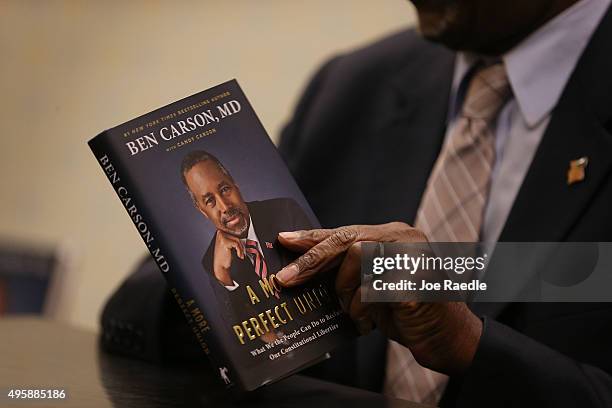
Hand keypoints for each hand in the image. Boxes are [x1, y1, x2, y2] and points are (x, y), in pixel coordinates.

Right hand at [213, 231, 244, 285]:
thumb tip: (243, 233)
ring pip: (237, 240)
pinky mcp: (224, 242)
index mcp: (220, 232)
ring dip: (241, 248)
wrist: (220, 266)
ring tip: (240, 255)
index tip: (241, 247)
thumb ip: (234, 238)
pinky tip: (239, 256)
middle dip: (241, 245)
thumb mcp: (229, 245)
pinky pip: (237, 244)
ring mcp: (221, 237)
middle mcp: (219, 233)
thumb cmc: (225, 257)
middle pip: (236, 236)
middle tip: (242, 252)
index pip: (234, 233)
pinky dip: (240, 251)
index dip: (239, 241)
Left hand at [276, 222, 481, 374]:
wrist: (447, 337)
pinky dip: (362, 311)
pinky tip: (369, 323)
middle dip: (312, 261)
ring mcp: (411, 256)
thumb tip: (303, 268)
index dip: (313, 237)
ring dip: (347, 295)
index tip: (284, 240)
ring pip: (355, 262)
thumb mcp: (373, 284)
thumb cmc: (407, 311)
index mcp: (393, 235)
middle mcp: (403, 238)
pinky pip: (370, 291)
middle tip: (286, 279)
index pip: (345, 232)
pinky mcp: (413, 280)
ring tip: (357, 313)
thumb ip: (350, 269)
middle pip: (346, 241)